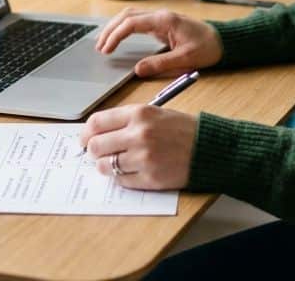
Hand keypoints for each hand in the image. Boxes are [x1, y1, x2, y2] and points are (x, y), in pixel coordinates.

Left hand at [81, 104, 196, 189]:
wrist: (209, 148)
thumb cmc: (181, 129)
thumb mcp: (154, 113)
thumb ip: (126, 120)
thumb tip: (95, 133)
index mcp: (139, 113)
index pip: (96, 122)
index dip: (85, 133)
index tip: (85, 140)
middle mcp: (139, 134)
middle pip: (96, 146)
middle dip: (93, 152)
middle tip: (98, 154)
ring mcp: (144, 158)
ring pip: (106, 166)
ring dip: (106, 166)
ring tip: (116, 164)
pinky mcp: (150, 178)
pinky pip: (122, 181)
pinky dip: (122, 178)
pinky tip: (132, 171)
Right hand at [94, 7, 221, 76]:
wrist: (223, 41)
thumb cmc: (207, 48)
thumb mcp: (185, 60)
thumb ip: (160, 64)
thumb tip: (137, 69)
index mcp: (164, 21)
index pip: (131, 23)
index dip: (115, 36)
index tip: (106, 50)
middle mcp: (160, 16)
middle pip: (127, 16)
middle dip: (110, 30)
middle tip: (99, 47)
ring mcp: (160, 18)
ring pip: (130, 16)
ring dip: (115, 27)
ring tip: (103, 43)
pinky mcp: (162, 24)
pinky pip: (137, 21)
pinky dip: (124, 27)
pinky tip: (118, 37)